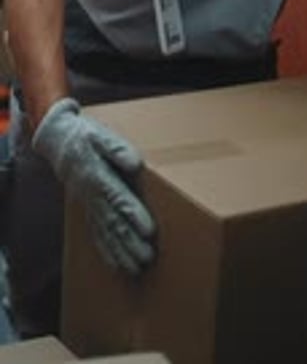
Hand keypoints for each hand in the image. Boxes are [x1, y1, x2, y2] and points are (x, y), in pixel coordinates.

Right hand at [32, 97, 154, 273]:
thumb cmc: (86, 138)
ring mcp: (90, 206)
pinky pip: (97, 235)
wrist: (58, 142)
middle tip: (147, 258)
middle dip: (130, 243)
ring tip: (137, 269)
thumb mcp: (102, 136)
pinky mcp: (88, 211)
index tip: (149, 231)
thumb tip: (135, 163)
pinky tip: (118, 266)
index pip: (118, 199)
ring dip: (121, 253)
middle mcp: (93, 196)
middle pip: (114, 223)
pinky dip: (107, 252)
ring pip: (106, 234)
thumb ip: (118, 149)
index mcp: (98, 177)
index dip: (134, 215)